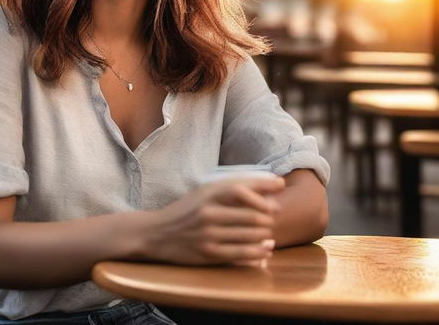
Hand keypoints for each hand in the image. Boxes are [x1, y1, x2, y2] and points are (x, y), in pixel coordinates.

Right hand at [143, 176, 284, 265]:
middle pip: (250, 215)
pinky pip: (240, 254)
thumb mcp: (206, 191)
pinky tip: (266, 250)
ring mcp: (208, 234)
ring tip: (270, 234)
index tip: (280, 189)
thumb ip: (235, 186)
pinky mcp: (208, 254)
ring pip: (248, 235)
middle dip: (268, 217)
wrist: (157, 233)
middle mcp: (208, 213)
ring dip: (265, 235)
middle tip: (274, 217)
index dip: (264, 189)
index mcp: (208, 194)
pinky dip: (257, 253)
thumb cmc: (187, 209)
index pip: (241, 189)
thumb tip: (274, 183)